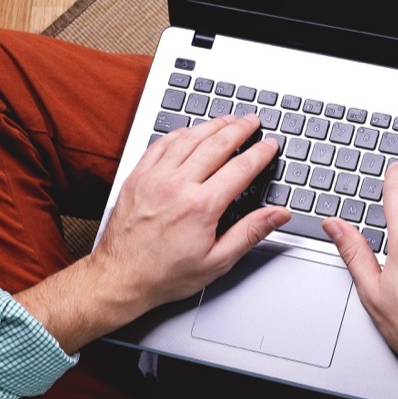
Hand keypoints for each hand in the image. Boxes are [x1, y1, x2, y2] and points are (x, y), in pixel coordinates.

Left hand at [14, 114, 289, 352]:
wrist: (119, 278)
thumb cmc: (165, 275)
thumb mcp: (218, 261)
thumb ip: (250, 232)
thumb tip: (278, 215)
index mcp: (201, 206)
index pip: (240, 168)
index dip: (259, 153)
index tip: (270, 145)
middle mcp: (177, 185)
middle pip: (216, 145)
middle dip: (238, 130)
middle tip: (252, 121)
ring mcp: (154, 178)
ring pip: (188, 139)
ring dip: (211, 126)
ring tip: (227, 120)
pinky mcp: (137, 177)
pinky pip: (161, 144)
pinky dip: (180, 133)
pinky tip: (189, 131)